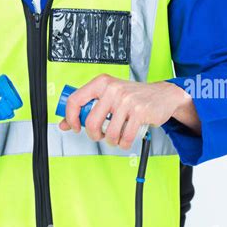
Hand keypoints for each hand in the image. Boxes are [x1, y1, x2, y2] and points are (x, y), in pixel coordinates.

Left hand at [58, 73, 191, 149]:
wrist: (162, 94)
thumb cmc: (132, 96)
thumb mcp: (107, 96)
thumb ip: (86, 108)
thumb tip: (64, 123)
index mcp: (101, 82)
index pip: (75, 100)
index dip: (71, 118)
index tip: (75, 127)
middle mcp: (112, 89)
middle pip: (91, 122)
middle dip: (94, 135)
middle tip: (99, 135)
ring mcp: (126, 100)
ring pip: (109, 133)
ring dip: (111, 140)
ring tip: (116, 135)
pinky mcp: (139, 112)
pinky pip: (125, 137)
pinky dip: (123, 143)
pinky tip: (125, 138)